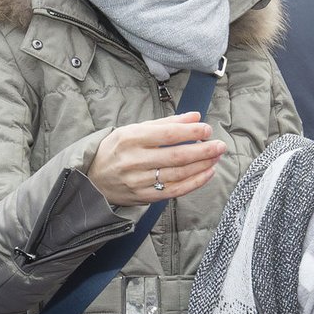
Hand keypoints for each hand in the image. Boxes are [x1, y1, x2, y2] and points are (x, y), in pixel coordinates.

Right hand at [86, 112, 225, 205]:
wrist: (93, 178)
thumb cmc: (118, 149)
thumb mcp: (135, 129)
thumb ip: (166, 123)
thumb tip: (195, 116)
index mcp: (130, 138)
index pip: (166, 135)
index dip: (190, 132)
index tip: (207, 128)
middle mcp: (134, 160)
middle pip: (175, 156)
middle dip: (202, 150)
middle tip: (220, 145)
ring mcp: (138, 181)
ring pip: (177, 175)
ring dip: (201, 166)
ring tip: (216, 157)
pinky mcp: (143, 197)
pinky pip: (174, 190)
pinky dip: (194, 182)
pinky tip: (207, 173)